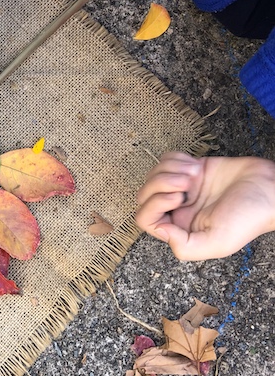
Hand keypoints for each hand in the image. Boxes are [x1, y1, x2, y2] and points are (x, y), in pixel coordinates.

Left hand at [135, 152, 274, 260]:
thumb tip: (160, 230)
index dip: (154, 205)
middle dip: (161, 183)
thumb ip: (184, 246)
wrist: (270, 188)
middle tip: (186, 184)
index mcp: (179, 228)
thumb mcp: (217, 243)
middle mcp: (178, 209)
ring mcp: (183, 188)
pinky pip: (167, 160)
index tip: (179, 198)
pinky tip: (195, 166)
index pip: (145, 218)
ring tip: (194, 174)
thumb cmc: (248, 218)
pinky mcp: (191, 169)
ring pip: (154, 174)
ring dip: (170, 170)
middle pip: (144, 194)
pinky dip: (176, 159)